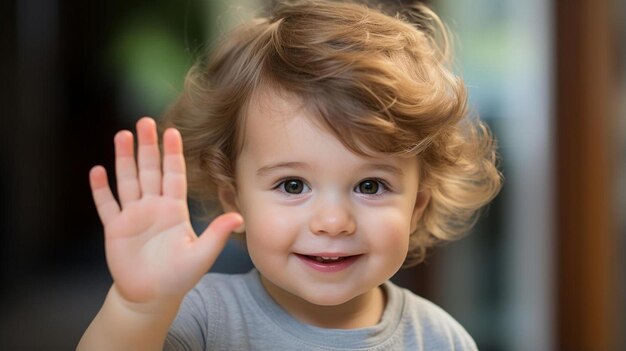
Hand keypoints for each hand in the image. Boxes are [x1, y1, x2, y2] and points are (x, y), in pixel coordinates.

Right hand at [89, 117, 242, 306]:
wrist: (152, 296)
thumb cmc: (179, 276)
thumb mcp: (202, 255)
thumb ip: (217, 235)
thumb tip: (239, 217)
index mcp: (174, 209)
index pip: (174, 175)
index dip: (172, 153)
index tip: (172, 131)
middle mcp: (153, 207)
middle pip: (149, 170)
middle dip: (147, 146)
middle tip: (144, 121)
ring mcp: (133, 215)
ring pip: (127, 180)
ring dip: (124, 159)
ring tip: (122, 135)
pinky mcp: (115, 228)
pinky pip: (107, 205)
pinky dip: (101, 189)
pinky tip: (97, 171)